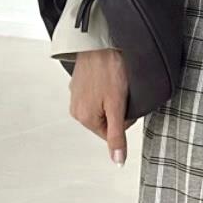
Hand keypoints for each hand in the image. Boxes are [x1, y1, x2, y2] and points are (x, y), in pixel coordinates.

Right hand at [68, 47, 129, 164]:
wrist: (100, 41)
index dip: (124, 119)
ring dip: (111, 97)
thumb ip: (117, 136)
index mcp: (84, 118)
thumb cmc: (110, 69)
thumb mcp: (118, 106)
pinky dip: (105, 87)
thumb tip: (117, 161)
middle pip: (106, 120)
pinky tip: (109, 76)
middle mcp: (76, 108)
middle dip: (117, 109)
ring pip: (102, 106)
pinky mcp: (79, 82)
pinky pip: (97, 93)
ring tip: (115, 81)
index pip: (111, 133)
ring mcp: (76, 94)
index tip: (126, 103)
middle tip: (121, 91)